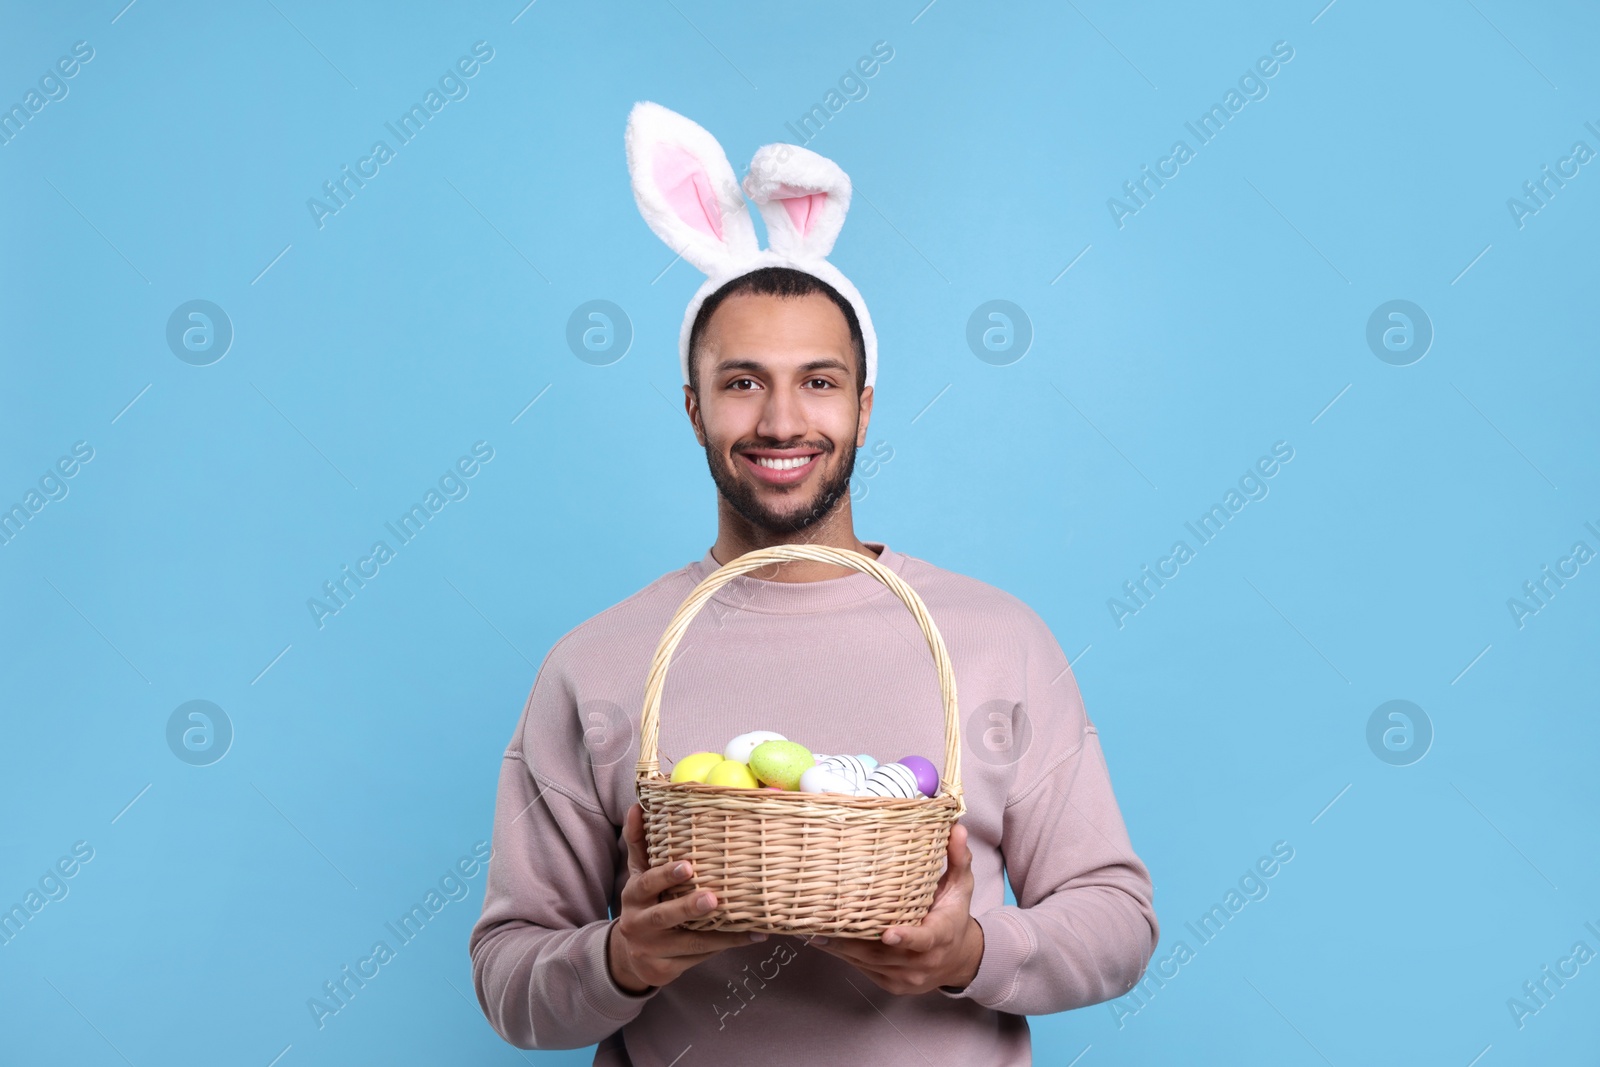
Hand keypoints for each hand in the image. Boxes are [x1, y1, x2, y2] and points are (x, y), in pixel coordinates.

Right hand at [607, 803, 763, 993]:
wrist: (629, 956)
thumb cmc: (644, 904)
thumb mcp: (638, 874)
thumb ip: (639, 842)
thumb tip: (637, 805)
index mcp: (633, 895)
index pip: (646, 883)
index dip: (665, 875)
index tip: (689, 865)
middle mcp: (639, 923)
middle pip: (664, 916)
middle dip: (688, 907)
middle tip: (713, 898)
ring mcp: (652, 949)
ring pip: (689, 943)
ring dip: (720, 935)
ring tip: (749, 927)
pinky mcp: (665, 970)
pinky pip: (699, 958)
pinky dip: (725, 947)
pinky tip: (752, 937)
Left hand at [810, 823, 984, 995]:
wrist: (958, 960)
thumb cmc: (954, 917)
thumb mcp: (961, 887)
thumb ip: (958, 859)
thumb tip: (956, 828)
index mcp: (941, 936)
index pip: (924, 939)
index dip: (905, 937)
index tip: (888, 933)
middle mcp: (923, 962)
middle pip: (884, 953)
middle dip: (852, 941)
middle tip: (823, 924)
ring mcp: (906, 977)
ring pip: (869, 963)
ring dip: (841, 949)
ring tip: (814, 931)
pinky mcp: (892, 984)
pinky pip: (864, 970)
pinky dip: (845, 956)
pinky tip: (826, 941)